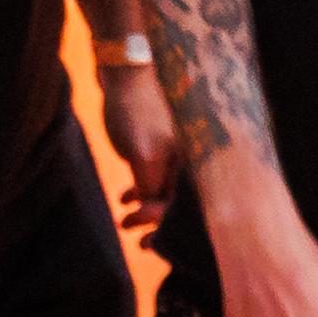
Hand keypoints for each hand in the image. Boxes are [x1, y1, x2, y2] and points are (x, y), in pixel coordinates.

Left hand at [104, 63, 177, 233]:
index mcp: (192, 163)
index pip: (184, 206)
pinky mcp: (163, 144)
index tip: (146, 243)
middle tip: (140, 243)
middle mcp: (192, 159)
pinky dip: (144, 189)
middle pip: (181, 203)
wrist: (126, 73)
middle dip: (159, 224)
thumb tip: (155, 215)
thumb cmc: (135, 110)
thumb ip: (150, 184)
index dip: (165, 227)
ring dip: (148, 208)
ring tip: (125, 221)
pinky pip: (159, 176)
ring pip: (168, 190)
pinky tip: (126, 197)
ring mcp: (179, 151)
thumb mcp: (141, 153)